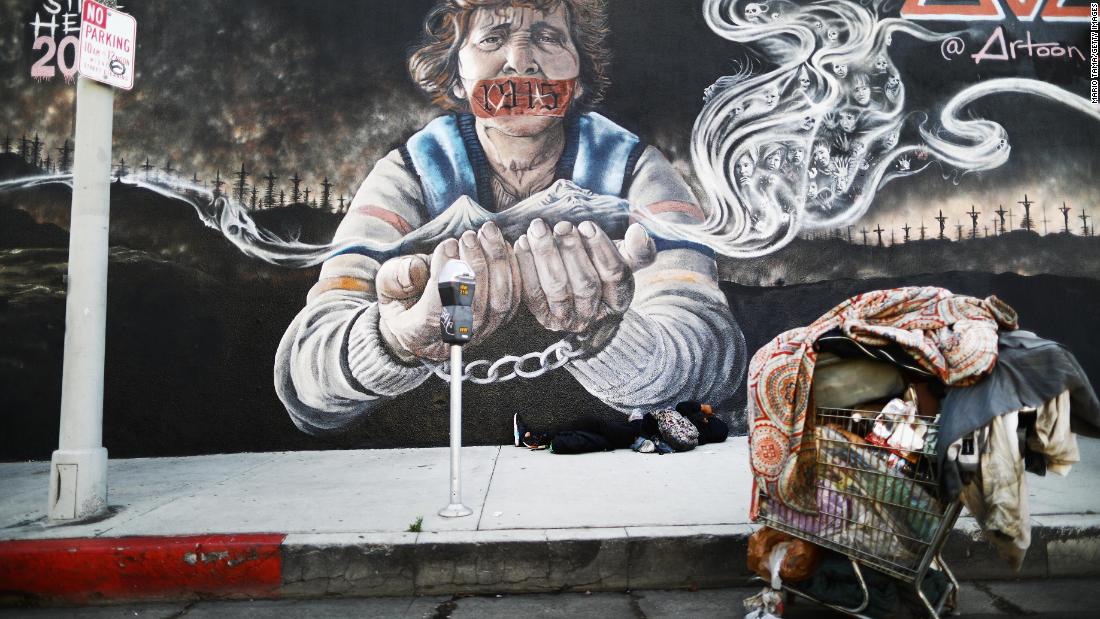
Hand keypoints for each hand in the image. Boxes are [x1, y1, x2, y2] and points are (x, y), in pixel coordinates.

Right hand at [377, 222, 520, 360]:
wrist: (419, 316)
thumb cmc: (400, 297)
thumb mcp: (386, 286)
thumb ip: (395, 277)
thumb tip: (418, 268)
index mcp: (420, 334)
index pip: (439, 311)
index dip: (446, 276)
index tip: (446, 245)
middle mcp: (454, 339)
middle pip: (476, 307)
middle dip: (476, 266)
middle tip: (468, 236)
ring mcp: (481, 332)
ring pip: (500, 301)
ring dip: (496, 262)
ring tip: (486, 232)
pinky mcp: (499, 319)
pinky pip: (515, 295)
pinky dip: (512, 267)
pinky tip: (500, 243)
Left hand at [514, 219, 655, 332]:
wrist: (575, 283)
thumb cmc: (601, 265)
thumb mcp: (624, 258)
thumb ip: (637, 248)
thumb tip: (638, 233)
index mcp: (619, 300)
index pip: (615, 276)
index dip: (601, 250)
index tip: (587, 225)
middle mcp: (594, 315)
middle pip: (585, 285)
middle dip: (572, 252)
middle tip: (562, 225)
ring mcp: (567, 319)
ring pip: (557, 289)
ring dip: (546, 256)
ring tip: (539, 229)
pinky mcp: (543, 316)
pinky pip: (532, 292)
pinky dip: (527, 266)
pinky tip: (523, 242)